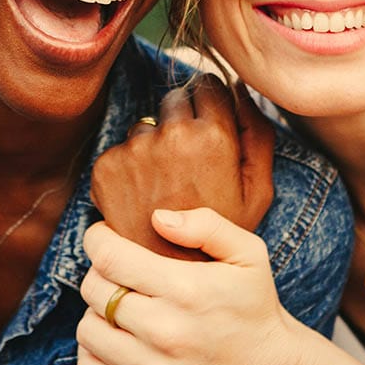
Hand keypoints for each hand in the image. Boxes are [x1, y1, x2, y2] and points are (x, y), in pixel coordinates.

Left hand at [76, 209, 313, 364]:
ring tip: (117, 305)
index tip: (104, 236)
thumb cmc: (256, 309)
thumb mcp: (249, 253)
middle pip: (94, 290)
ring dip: (96, 311)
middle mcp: (166, 331)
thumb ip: (206, 225)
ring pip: (87, 330)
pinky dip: (93, 351)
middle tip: (116, 270)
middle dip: (98, 271)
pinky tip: (115, 338)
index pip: (110, 258)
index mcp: (187, 290)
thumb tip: (157, 218)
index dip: (97, 240)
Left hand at [90, 75, 273, 259]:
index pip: (208, 85)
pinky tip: (143, 198)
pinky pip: (120, 150)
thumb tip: (241, 88)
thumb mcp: (257, 191)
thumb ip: (258, 133)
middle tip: (188, 165)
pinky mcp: (106, 167)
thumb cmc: (221, 238)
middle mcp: (171, 136)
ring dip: (153, 145)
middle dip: (182, 121)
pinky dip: (129, 168)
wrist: (172, 280)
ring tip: (166, 188)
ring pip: (145, 126)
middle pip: (174, 99)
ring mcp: (135, 151)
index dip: (212, 104)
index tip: (211, 126)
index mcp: (213, 136)